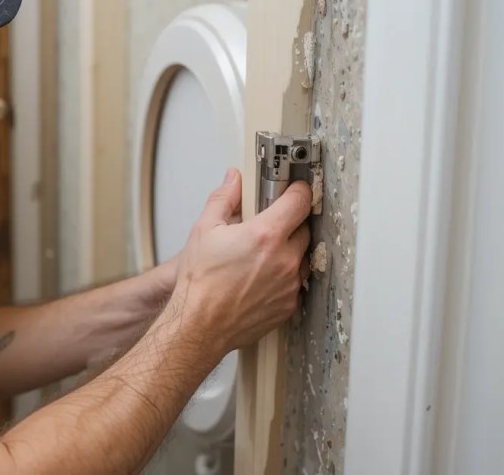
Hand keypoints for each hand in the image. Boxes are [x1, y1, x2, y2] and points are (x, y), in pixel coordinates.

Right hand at [171, 167, 311, 353]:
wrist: (200, 324)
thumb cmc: (200, 283)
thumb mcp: (204, 230)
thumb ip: (223, 199)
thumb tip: (232, 181)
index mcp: (265, 235)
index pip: (299, 201)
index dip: (298, 191)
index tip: (295, 190)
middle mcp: (283, 259)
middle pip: (304, 228)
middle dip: (289, 223)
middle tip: (267, 226)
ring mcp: (289, 284)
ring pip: (301, 257)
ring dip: (288, 251)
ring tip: (261, 256)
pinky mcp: (289, 305)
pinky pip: (296, 283)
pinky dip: (284, 277)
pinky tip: (262, 277)